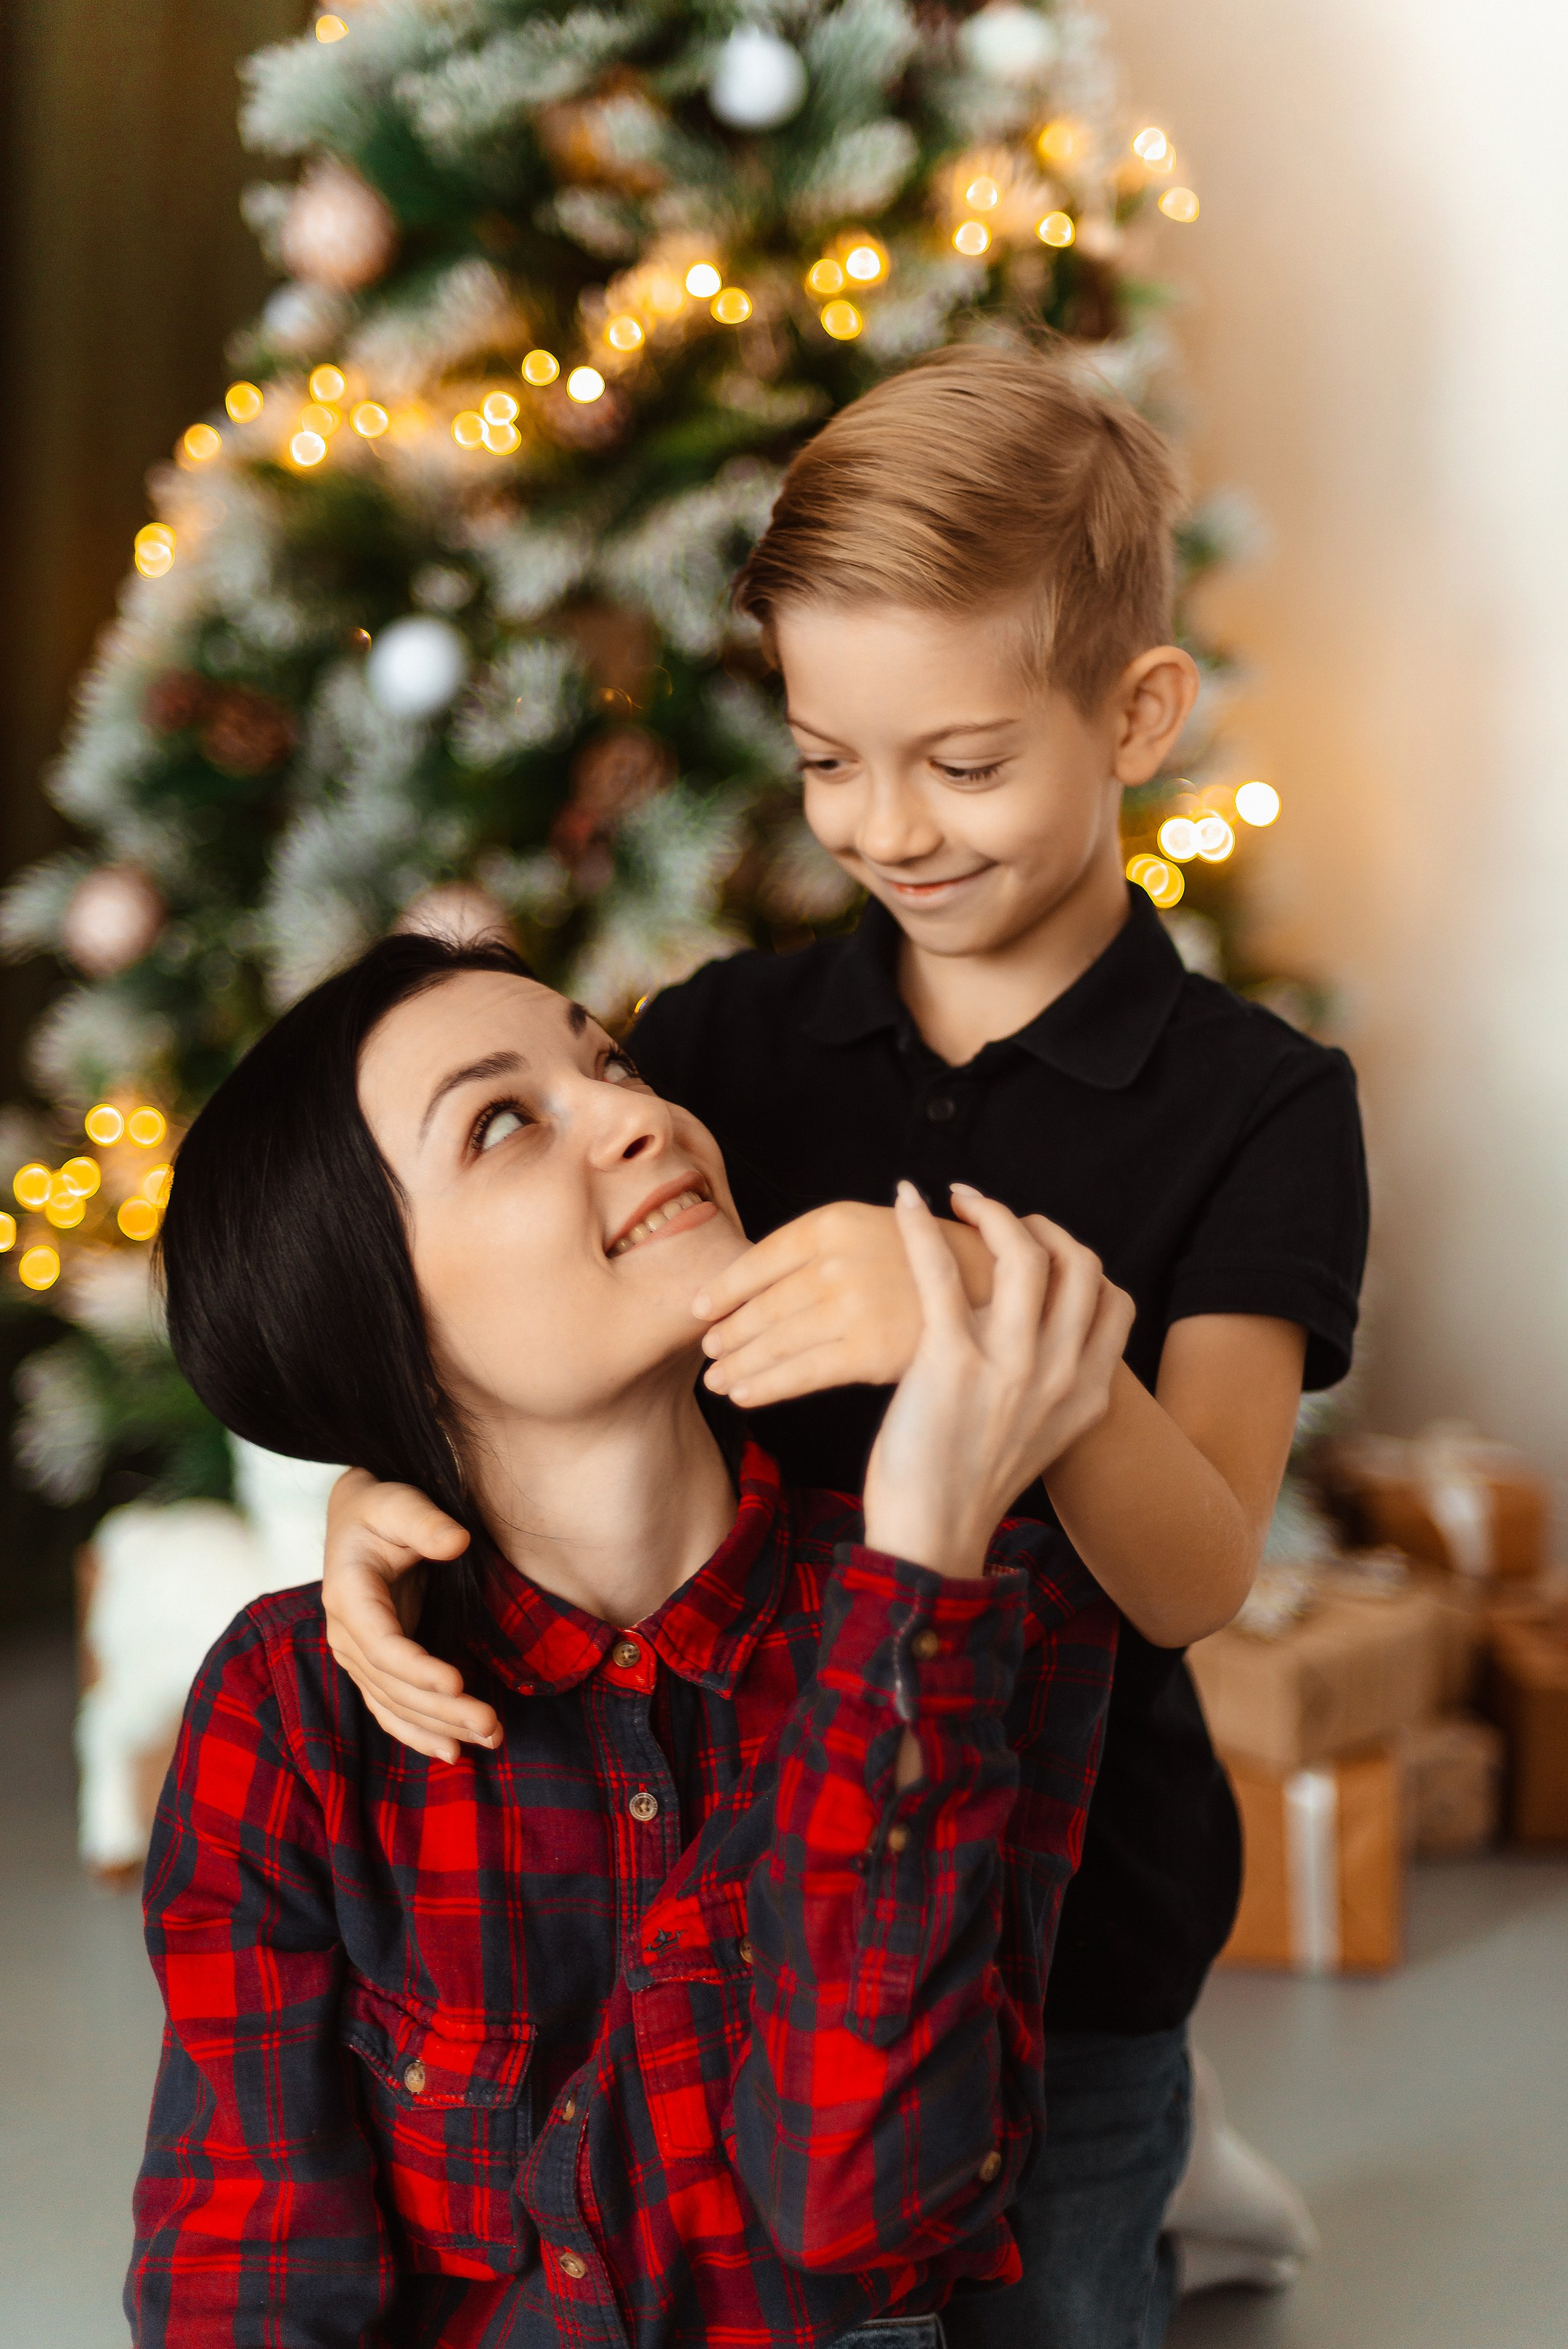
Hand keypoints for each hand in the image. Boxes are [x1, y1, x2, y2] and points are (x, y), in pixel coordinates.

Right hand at [321, 1469, 500, 1761]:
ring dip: (440, 1727)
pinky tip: (452, 1752)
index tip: (458, 1684)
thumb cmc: (381, 1506)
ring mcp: (357, 1655)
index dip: (418, 1670)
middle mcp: (346, 1634)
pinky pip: (391, 1709)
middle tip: (492, 1725)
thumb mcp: (398, 1501)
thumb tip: (457, 1541)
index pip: (383, 1645)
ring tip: (490, 1739)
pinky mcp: (374, 1666)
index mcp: (348, 1595)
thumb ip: (424, 1521)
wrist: (358, 1518)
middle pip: (395, 1686)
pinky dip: (419, 1733)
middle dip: (443, 1710)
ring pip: (396, 1704)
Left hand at [693, 1201, 990, 1406]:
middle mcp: (837, 1261)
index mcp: (831, 1223)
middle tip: (708, 1352)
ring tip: (716, 1380)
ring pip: (775, 1342)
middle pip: (762, 1306)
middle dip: (728, 1334)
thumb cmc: (918, 1262)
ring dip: (738, 1364)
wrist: (989, 1287)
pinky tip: (743, 1394)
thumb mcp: (864, 1231)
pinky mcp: (868, 1351)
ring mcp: (852, 1307)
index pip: (758, 1260)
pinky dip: (765, 1386)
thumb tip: (742, 1286)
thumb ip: (810, 1252)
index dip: (722, 1289)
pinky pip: (800, 1374)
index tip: (700, 1309)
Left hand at [862, 1183, 1133, 1581]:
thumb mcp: (1040, 1438)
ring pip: (1024, 1253)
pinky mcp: (950, 1360)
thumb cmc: (970, 1489)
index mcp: (1087, 1393)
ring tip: (960, 1199)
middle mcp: (1060, 1373)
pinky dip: (920, 1227)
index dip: (1080, 1261)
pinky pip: (942, 1271)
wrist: (932, 1540)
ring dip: (991, 1211)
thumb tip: (1038, 1341)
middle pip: (1078, 1264)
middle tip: (997, 1216)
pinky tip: (904, 1200)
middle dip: (1040, 1225)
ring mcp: (1010, 1364)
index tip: (1040, 1249)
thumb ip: (1053, 1387)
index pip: (1113, 1300)